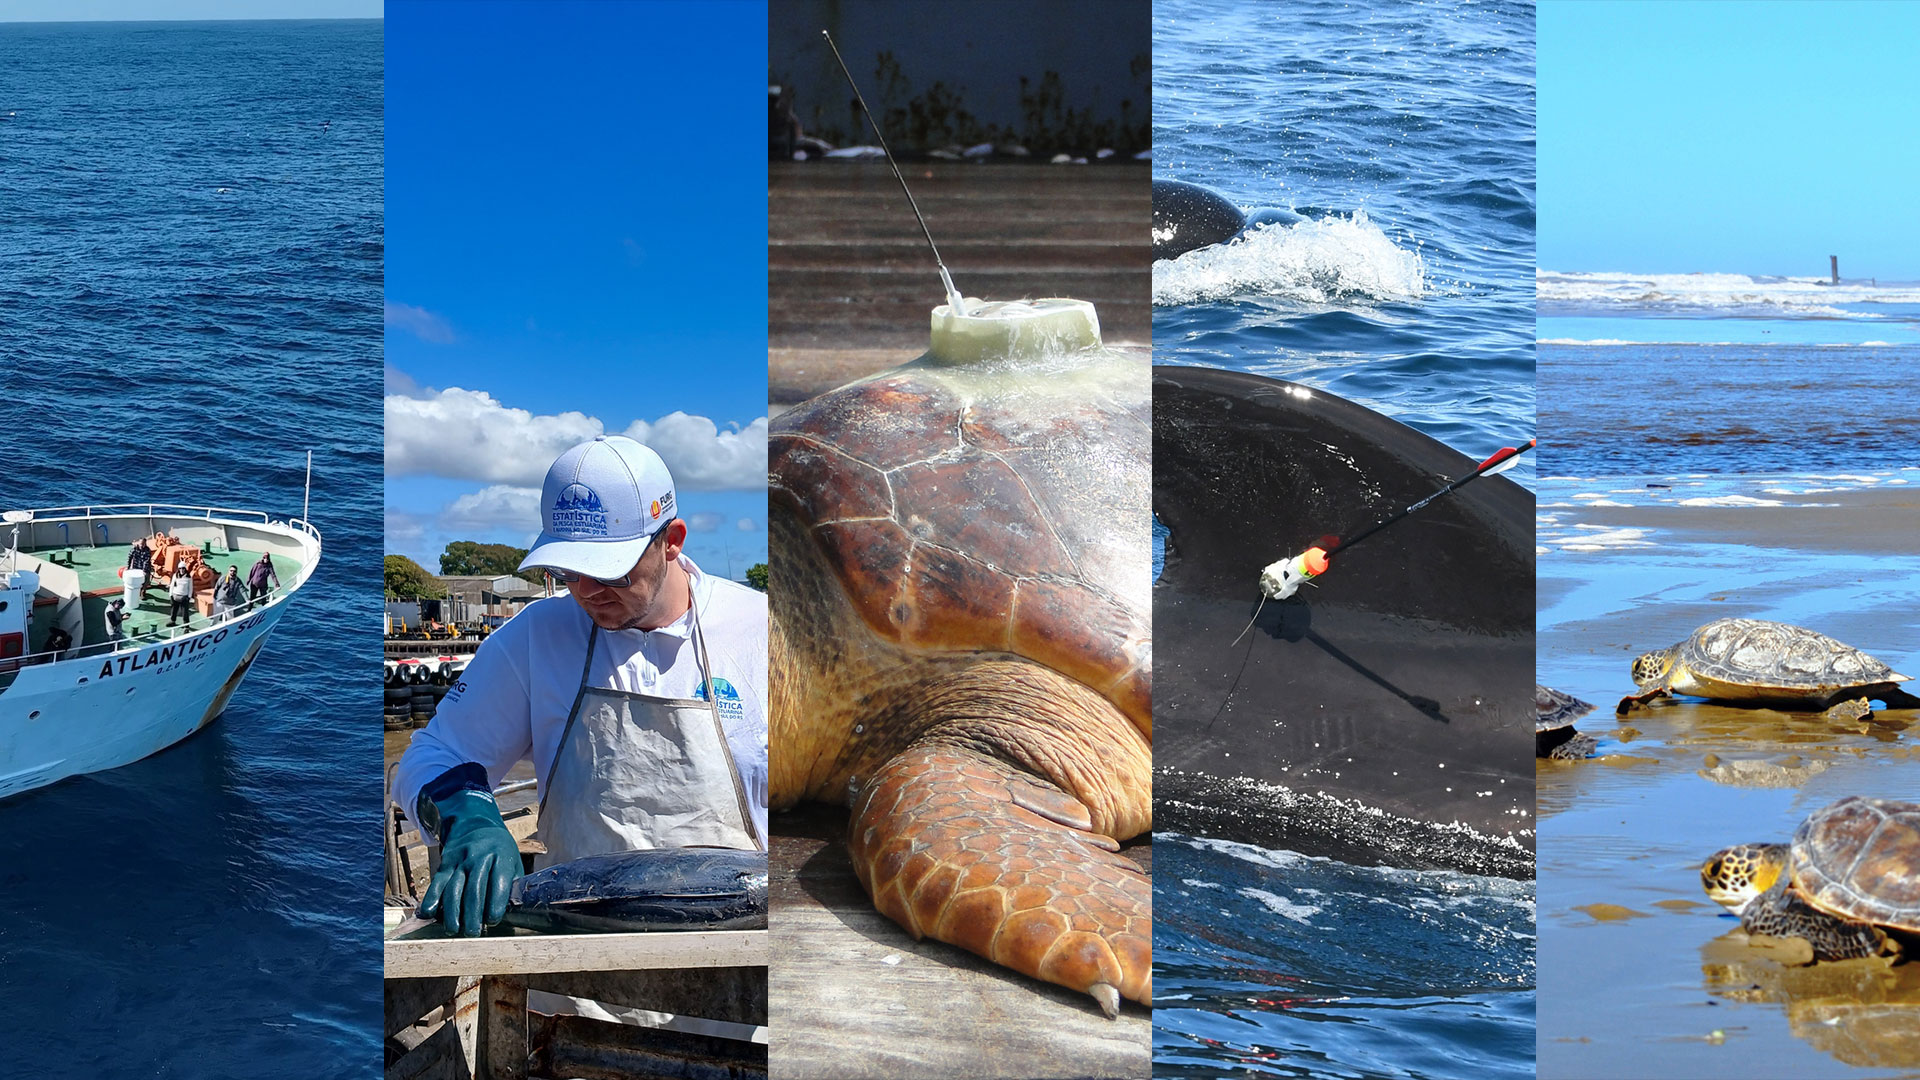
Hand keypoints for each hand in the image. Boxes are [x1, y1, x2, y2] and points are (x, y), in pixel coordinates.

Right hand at [417, 789, 521, 936]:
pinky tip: (429, 914)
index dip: (495, 904)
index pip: (497, 883)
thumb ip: (512, 884)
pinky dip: (431, 899)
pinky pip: (437, 882)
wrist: (475, 824)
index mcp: (501, 856)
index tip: (493, 921)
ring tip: (454, 930)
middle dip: (472, 914)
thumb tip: (512, 913)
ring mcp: (460, 859)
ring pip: (454, 888)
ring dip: (452, 912)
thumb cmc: (499, 851)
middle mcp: (479, 857)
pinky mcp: (445, 862)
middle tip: (472, 933)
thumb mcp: (512, 861)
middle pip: (474, 889)